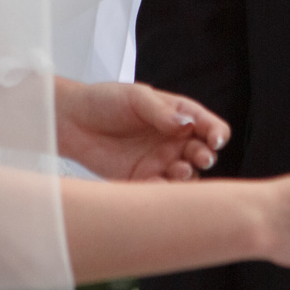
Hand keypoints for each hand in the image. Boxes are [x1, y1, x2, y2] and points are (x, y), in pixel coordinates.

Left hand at [57, 78, 228, 182]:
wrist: (72, 121)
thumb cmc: (104, 101)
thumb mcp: (135, 97)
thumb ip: (161, 111)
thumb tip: (185, 124)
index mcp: (178, 116)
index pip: (208, 126)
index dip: (217, 133)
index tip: (215, 139)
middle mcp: (174, 141)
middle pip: (202, 154)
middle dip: (205, 157)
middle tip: (200, 158)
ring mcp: (160, 162)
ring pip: (187, 176)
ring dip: (188, 177)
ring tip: (178, 171)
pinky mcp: (142, 180)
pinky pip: (161, 190)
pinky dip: (164, 192)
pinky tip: (157, 185)